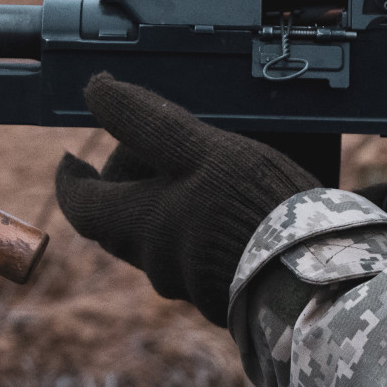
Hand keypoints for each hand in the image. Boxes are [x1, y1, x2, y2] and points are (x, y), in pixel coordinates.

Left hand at [55, 74, 317, 325]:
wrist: (315, 275)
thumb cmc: (255, 207)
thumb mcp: (199, 150)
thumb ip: (146, 122)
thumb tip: (96, 90)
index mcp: (140, 224)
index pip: (81, 205)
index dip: (71, 181)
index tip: (71, 161)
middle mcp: (156, 261)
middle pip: (120, 224)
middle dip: (126, 190)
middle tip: (149, 159)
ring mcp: (192, 283)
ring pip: (161, 242)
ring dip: (168, 213)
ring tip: (202, 183)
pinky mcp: (226, 295)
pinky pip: (200, 262)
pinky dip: (203, 236)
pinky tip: (235, 218)